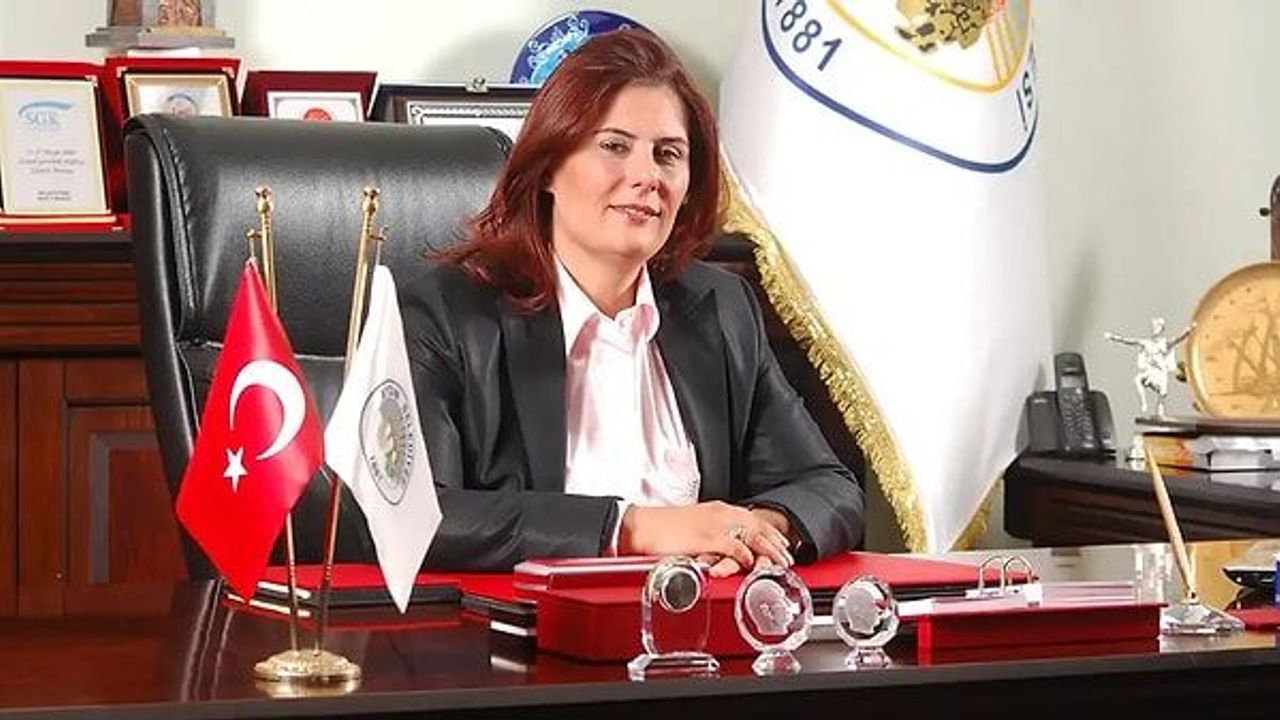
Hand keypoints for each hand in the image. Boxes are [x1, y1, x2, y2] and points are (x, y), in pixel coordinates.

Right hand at [618, 501, 793, 574]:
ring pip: (751, 534)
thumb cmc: (662, 529)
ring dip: (767, 549)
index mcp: (717, 510)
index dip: (769, 532)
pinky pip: (733, 545)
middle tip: (787, 556)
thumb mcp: (693, 526)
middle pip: (757, 525)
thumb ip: (711, 533)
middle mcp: (719, 514)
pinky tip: (751, 563)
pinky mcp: (706, 537)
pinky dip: (745, 554)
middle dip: (775, 542)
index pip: (752, 518)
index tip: (780, 542)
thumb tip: (722, 546)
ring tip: (778, 562)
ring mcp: (714, 524)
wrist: (641, 527)